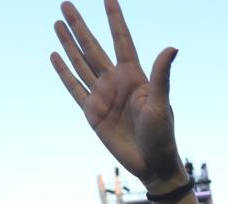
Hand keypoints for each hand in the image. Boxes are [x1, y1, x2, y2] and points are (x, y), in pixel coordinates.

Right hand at [52, 0, 185, 189]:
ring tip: (58, 23)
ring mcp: (103, 95)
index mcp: (134, 75)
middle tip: (65, 3)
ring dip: (69, 43)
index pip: (121, 39)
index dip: (114, 17)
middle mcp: (116, 81)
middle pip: (93, 46)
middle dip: (80, 25)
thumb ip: (162, 76)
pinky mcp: (92, 112)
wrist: (152, 163)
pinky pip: (74, 88)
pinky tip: (55, 55)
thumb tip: (172, 48)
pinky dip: (64, 72)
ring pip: (81, 62)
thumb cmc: (162, 135)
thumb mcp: (162, 104)